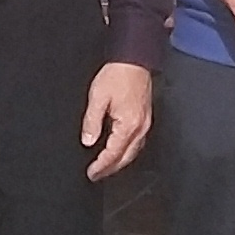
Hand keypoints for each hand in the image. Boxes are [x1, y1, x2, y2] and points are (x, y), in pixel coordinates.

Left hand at [81, 62, 155, 180]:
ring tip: (107, 167)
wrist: (134, 59)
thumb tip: (88, 141)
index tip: (91, 173)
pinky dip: (128, 151)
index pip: (113, 154)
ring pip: (133, 151)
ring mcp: (145, 123)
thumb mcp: (98, 97)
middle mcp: (140, 127)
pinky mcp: (146, 117)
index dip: (101, 166)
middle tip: (97, 175)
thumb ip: (92, 122)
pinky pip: (138, 142)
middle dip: (111, 169)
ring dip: (120, 162)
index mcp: (128, 125)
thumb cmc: (117, 75)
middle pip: (126, 157)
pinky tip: (121, 150)